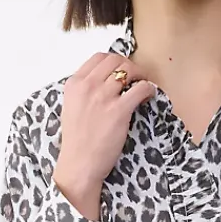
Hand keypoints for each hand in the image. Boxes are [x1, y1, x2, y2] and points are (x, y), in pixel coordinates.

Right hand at [54, 52, 155, 188]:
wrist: (79, 164)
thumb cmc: (77, 141)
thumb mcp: (72, 108)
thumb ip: (84, 92)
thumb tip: (104, 82)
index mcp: (74, 84)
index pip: (99, 58)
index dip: (115, 61)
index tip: (122, 71)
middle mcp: (88, 86)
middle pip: (115, 60)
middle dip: (129, 65)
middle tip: (136, 77)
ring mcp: (104, 97)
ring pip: (129, 70)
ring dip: (140, 76)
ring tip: (142, 87)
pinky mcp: (119, 110)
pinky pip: (141, 88)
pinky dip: (148, 89)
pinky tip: (148, 96)